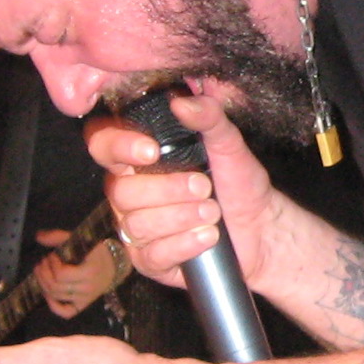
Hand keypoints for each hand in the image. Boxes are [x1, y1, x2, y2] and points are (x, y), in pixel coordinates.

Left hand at [31, 234, 123, 319]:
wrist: (116, 263)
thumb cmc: (98, 250)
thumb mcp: (80, 240)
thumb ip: (59, 237)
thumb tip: (38, 236)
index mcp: (89, 272)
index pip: (61, 274)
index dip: (51, 265)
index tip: (51, 255)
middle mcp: (87, 288)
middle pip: (55, 286)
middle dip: (44, 273)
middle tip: (43, 262)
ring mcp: (86, 298)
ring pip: (56, 297)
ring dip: (44, 284)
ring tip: (43, 272)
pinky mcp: (83, 304)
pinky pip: (66, 312)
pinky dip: (54, 306)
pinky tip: (47, 294)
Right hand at [82, 82, 279, 290]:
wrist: (260, 228)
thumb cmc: (239, 184)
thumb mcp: (230, 145)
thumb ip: (209, 118)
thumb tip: (183, 104)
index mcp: (139, 158)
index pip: (103, 145)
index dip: (119, 147)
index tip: (152, 151)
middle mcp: (129, 192)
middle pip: (121, 191)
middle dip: (168, 190)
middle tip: (204, 187)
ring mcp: (135, 228)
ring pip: (136, 225)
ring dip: (180, 218)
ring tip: (212, 213)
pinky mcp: (148, 259)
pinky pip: (152, 255)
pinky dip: (183, 245)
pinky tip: (207, 237)